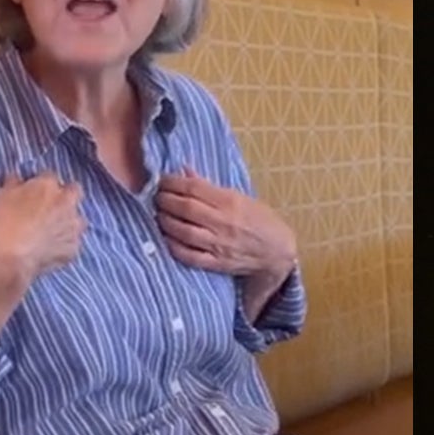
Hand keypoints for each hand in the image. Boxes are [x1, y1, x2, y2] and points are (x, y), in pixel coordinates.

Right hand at [0, 172, 84, 279]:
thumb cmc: (3, 223)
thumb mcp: (2, 196)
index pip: (50, 177)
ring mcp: (74, 225)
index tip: (36, 193)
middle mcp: (67, 202)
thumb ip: (14, 183)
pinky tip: (50, 249)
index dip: (42, 185)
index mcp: (48, 186)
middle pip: (74, 192)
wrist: (10, 256)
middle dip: (66, 196)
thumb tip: (17, 178)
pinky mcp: (75, 246)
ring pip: (78, 219)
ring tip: (51, 231)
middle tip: (51, 207)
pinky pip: (72, 242)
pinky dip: (64, 244)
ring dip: (68, 222)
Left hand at [155, 167, 297, 280]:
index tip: (162, 181)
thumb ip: (210, 187)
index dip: (172, 183)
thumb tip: (185, 171)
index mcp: (231, 202)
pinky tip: (166, 237)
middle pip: (185, 208)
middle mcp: (224, 222)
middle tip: (156, 197)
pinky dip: (173, 246)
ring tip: (159, 215)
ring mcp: (220, 244)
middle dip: (164, 200)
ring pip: (183, 231)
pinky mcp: (217, 262)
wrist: (278, 251)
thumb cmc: (260, 220)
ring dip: (165, 222)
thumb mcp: (240, 197)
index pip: (194, 188)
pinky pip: (189, 255)